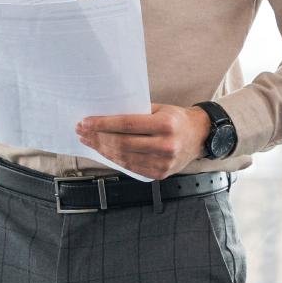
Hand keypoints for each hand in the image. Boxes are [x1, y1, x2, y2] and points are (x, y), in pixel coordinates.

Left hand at [75, 104, 210, 179]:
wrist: (200, 136)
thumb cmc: (175, 118)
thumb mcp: (159, 108)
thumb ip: (136, 112)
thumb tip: (104, 113)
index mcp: (166, 125)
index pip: (127, 125)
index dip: (103, 124)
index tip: (86, 121)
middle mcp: (166, 145)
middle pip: (122, 143)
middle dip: (98, 137)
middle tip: (82, 131)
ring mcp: (164, 163)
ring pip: (124, 157)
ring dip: (102, 149)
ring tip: (88, 140)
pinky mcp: (160, 174)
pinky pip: (131, 167)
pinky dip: (114, 159)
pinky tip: (103, 151)